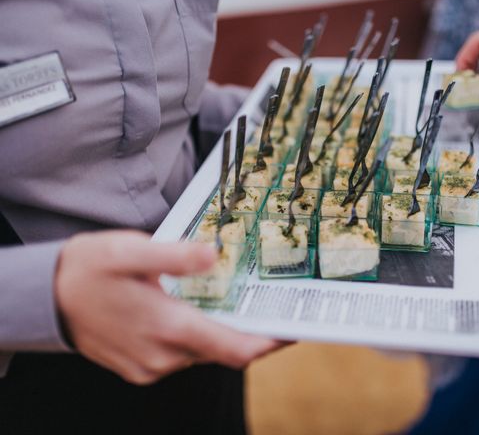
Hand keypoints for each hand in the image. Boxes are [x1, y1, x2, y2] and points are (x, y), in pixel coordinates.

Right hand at [55, 230, 280, 384]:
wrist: (44, 298)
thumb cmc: (88, 269)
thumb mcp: (131, 250)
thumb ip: (176, 255)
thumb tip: (215, 255)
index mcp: (169, 327)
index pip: (236, 349)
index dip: (270, 343)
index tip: (293, 330)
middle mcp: (164, 356)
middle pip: (224, 351)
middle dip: (250, 332)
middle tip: (270, 307)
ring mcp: (150, 366)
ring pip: (203, 353)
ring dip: (222, 333)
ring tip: (238, 305)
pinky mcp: (140, 367)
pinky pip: (182, 357)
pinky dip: (198, 338)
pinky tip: (199, 314)